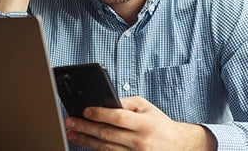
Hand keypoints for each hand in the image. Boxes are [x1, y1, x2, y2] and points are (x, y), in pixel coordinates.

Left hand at [65, 96, 216, 150]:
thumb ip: (125, 103)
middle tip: (70, 122)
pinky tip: (86, 143)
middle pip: (107, 134)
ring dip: (86, 141)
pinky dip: (96, 150)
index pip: (118, 118)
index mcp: (145, 124)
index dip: (99, 114)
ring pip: (105, 149)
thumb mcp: (145, 107)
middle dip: (85, 127)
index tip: (84, 110)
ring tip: (72, 133)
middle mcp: (140, 141)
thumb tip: (103, 101)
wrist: (177, 145)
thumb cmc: (158, 124)